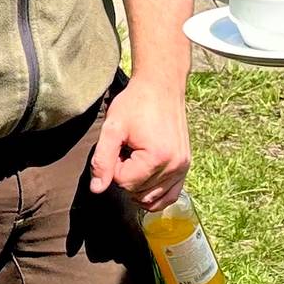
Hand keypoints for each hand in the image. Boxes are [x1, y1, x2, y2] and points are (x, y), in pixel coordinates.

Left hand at [88, 77, 191, 210]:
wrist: (161, 86)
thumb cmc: (135, 103)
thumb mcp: (112, 127)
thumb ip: (102, 159)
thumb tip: (97, 189)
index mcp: (157, 158)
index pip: (124, 183)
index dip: (114, 166)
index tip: (119, 146)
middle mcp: (174, 166)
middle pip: (137, 192)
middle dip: (127, 174)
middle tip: (127, 150)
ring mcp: (182, 168)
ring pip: (152, 197)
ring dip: (139, 183)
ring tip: (137, 158)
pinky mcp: (186, 166)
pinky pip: (170, 196)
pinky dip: (156, 195)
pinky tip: (145, 181)